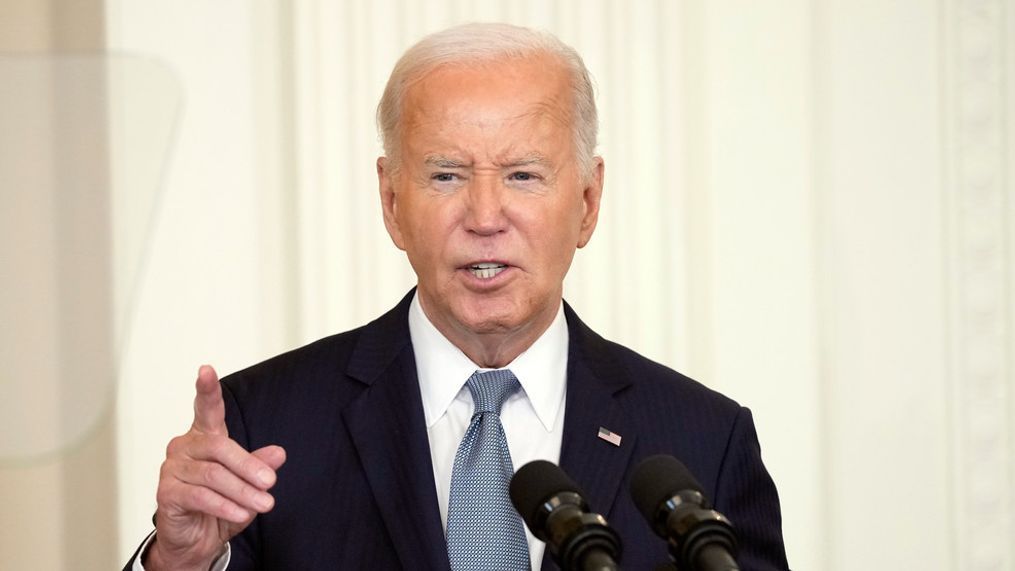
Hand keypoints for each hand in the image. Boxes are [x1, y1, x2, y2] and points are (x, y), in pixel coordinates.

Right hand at [146, 365, 285, 570]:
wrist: (196, 540)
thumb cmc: (219, 505)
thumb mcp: (247, 484)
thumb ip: (259, 466)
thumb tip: (279, 453)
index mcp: (205, 437)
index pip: (206, 409)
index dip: (206, 389)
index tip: (206, 369)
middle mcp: (185, 447)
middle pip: (219, 447)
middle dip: (248, 466)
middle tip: (270, 482)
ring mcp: (172, 469)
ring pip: (213, 474)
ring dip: (242, 491)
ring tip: (263, 504)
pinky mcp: (166, 493)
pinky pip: (200, 496)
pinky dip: (224, 505)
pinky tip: (240, 513)